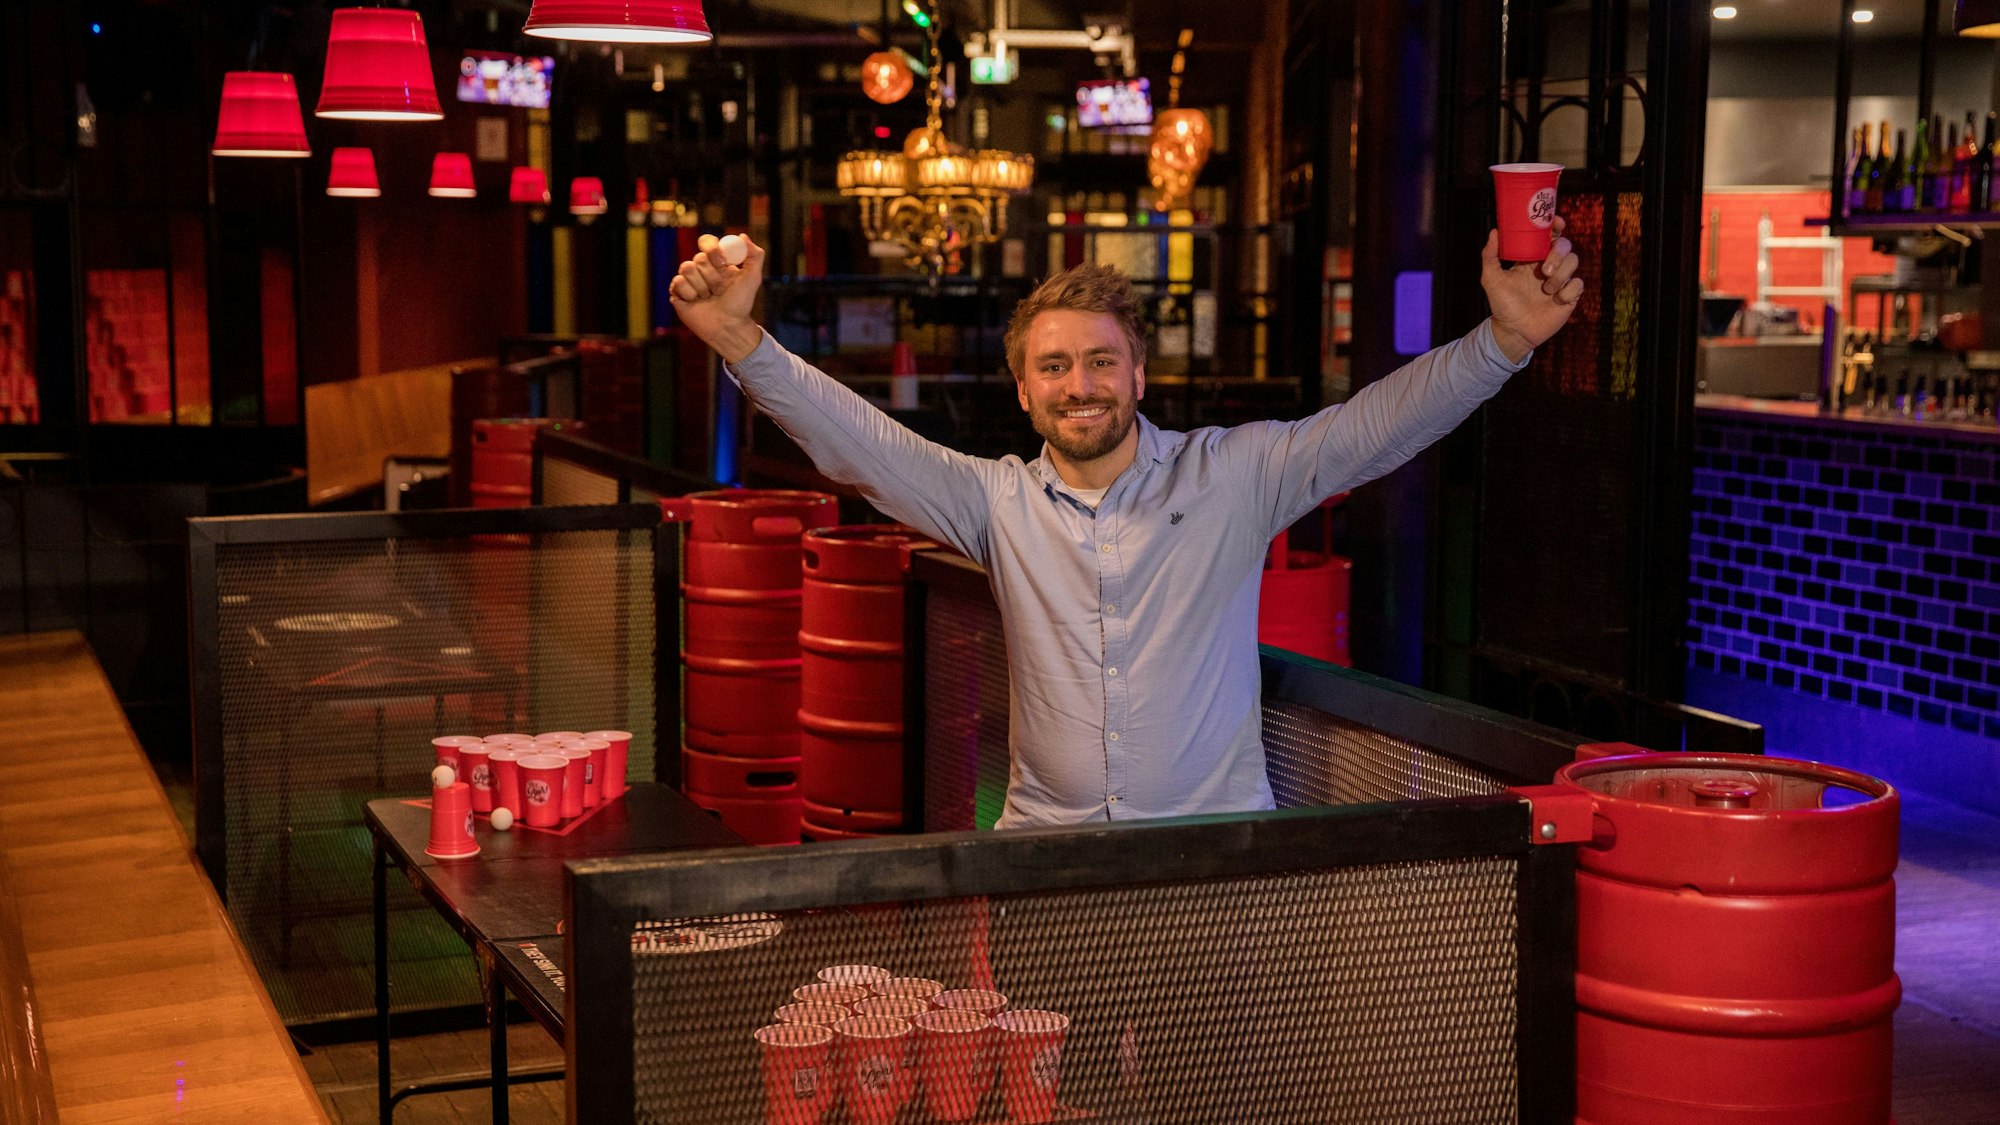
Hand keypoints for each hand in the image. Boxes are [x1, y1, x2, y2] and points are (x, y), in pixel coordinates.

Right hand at [669, 233, 766, 364]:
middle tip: (719, 290)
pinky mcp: (677, 291)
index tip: (722, 262)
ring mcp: (688, 279)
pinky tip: (696, 302)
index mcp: (717, 261)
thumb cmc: (741, 304)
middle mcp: (701, 268)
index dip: (712, 249)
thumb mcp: (753, 278)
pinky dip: (690, 294)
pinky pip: (677, 282)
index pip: (707, 242)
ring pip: (686, 268)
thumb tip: (741, 236)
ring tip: (709, 298)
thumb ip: (755, 255)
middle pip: (699, 257)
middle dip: (712, 277)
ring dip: (702, 286)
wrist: (728, 327)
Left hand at [1481, 215, 1582, 363]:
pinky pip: (1578, 284)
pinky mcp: (1569, 295)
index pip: (1549, 235)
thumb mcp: (1491, 279)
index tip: (1557, 223)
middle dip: (1558, 254)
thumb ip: (1490, 256)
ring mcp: (1560, 280)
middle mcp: (1548, 265)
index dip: (1556, 225)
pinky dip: (1568, 291)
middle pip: (1565, 245)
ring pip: (1574, 261)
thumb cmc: (1503, 305)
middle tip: (1545, 270)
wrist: (1513, 332)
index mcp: (1532, 257)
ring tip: (1546, 290)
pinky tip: (1555, 300)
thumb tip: (1495, 232)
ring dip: (1561, 274)